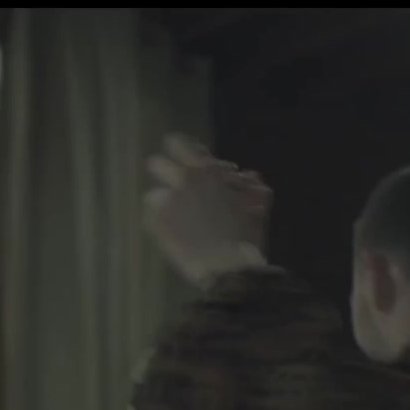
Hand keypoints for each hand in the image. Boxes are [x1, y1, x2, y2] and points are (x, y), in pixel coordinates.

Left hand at [143, 135, 271, 287]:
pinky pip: (153, 219)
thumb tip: (245, 175)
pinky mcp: (156, 225)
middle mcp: (180, 180)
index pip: (177, 143)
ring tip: (181, 217)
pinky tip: (178, 233)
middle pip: (157, 164)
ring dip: (167, 202)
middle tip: (180, 187)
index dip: (184, 151)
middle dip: (167, 173)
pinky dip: (163, 224)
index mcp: (203, 169)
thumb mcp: (256, 201)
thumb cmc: (246, 232)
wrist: (228, 266)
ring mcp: (165, 202)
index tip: (190, 161)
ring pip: (155, 194)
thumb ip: (247, 184)